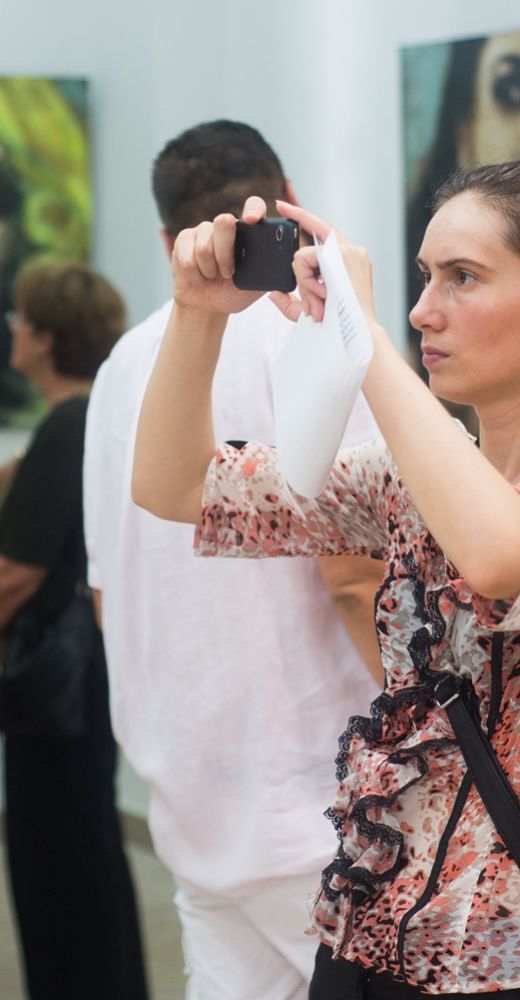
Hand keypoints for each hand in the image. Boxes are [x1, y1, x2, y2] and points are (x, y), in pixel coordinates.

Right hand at [172, 197, 266, 316]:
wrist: (208, 305)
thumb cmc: (234, 293)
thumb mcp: (257, 287)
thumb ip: (268, 273)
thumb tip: (281, 263)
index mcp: (248, 232)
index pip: (254, 206)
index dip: (253, 209)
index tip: (252, 220)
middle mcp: (226, 226)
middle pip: (223, 222)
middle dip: (225, 255)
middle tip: (228, 273)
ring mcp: (203, 230)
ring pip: (204, 246)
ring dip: (210, 270)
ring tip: (213, 276)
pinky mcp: (183, 239)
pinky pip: (188, 258)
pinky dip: (195, 275)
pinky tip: (198, 277)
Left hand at [270, 201, 375, 325]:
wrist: (358, 335)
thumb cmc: (338, 328)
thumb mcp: (311, 313)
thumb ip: (291, 303)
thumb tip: (271, 293)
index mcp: (349, 262)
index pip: (325, 231)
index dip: (304, 217)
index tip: (284, 206)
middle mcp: (353, 251)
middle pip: (316, 228)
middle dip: (296, 215)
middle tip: (278, 205)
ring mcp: (349, 251)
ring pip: (303, 255)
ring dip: (302, 281)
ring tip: (317, 300)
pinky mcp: (341, 255)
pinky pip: (304, 260)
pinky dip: (304, 280)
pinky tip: (320, 293)